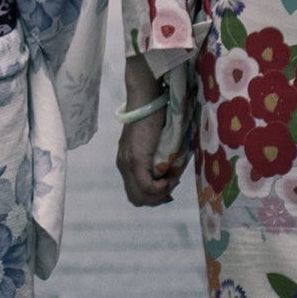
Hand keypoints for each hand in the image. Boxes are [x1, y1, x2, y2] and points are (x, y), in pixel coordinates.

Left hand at [115, 54, 187, 207]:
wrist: (148, 98)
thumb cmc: (157, 115)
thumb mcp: (156, 143)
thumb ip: (158, 158)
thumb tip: (170, 174)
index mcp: (126, 162)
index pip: (135, 192)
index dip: (154, 196)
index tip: (169, 187)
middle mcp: (123, 165)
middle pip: (137, 199)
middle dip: (157, 199)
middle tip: (172, 185)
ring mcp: (127, 163)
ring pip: (141, 196)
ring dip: (160, 194)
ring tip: (172, 180)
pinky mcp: (136, 159)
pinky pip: (146, 185)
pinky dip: (161, 187)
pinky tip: (171, 178)